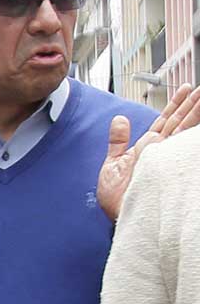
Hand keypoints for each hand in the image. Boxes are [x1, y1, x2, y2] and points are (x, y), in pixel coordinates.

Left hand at [100, 83, 199, 221]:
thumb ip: (117, 142)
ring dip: (195, 115)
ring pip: (184, 131)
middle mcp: (160, 150)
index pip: (165, 121)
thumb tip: (119, 119)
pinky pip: (184, 149)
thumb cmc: (116, 196)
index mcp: (148, 147)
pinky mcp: (169, 167)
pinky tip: (195, 130)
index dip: (175, 105)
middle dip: (191, 104)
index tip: (186, 90)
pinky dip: (192, 138)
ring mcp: (166, 158)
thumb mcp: (112, 164)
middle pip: (179, 122)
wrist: (119, 213)